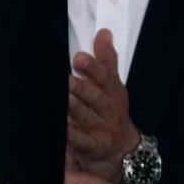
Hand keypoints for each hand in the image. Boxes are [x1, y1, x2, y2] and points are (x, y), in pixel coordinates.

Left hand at [67, 29, 139, 183]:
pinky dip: (70, 134)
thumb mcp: (113, 86)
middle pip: (95, 97)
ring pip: (85, 117)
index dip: (93, 68)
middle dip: (81, 88)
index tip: (79, 58)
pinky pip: (79, 141)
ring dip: (73, 108)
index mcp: (113, 92)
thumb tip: (103, 32)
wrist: (123, 151)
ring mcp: (99, 130)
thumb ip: (106, 60)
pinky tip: (61, 125)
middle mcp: (107, 110)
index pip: (105, 77)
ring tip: (63, 98)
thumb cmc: (112, 112)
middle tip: (66, 80)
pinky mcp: (90, 148)